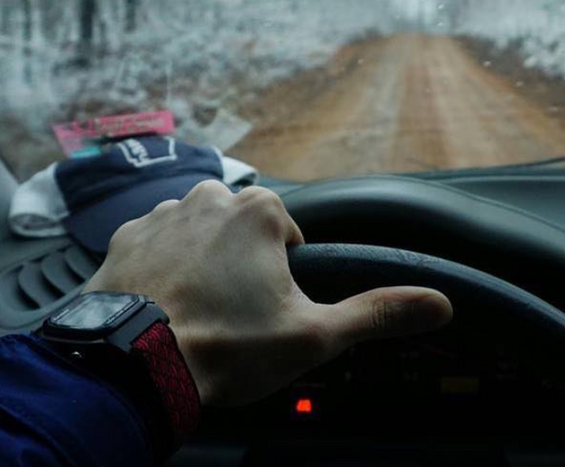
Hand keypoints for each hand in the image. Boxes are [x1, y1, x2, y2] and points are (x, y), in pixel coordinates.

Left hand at [84, 181, 452, 405]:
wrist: (131, 365)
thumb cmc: (224, 347)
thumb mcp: (314, 336)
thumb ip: (377, 313)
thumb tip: (440, 304)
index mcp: (260, 210)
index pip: (287, 234)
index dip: (283, 276)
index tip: (267, 308)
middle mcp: (209, 198)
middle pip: (242, 231)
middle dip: (241, 266)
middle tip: (232, 315)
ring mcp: (161, 215)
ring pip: (198, 235)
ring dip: (201, 264)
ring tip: (196, 314)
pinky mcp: (124, 238)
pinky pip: (155, 247)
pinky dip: (161, 271)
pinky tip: (162, 307)